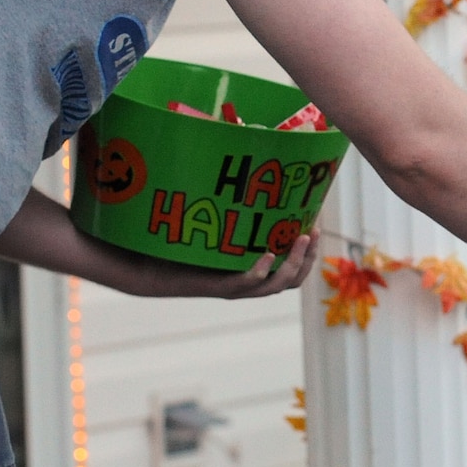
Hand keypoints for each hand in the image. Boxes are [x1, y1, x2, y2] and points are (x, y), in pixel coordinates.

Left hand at [157, 228, 319, 298]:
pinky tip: (269, 254)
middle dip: (308, 258)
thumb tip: (252, 179)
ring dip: (293, 263)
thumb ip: (235, 216)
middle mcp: (249, 285)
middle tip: (314, 230)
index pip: (294, 270)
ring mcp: (235, 288)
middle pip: (293, 280)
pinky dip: (261, 270)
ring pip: (276, 285)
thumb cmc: (182, 247)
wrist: (150, 268)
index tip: (316, 224)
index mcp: (254, 274)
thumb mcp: (217, 230)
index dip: (310, 253)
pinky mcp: (218, 286)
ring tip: (303, 239)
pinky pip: (247, 283)